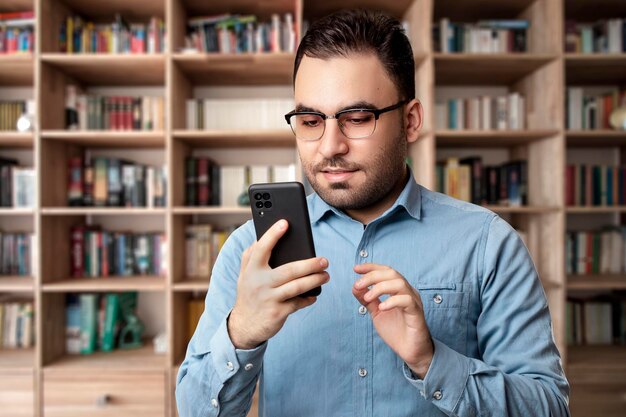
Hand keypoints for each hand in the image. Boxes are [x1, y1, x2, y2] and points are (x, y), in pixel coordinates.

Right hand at [228, 219, 329, 349]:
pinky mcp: (277, 313)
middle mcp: (259, 283)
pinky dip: (308, 298)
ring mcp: (269, 298)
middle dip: (310, 264)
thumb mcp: (244, 275)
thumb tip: (260, 238)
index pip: (262, 248)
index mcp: (251, 270)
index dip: (273, 235)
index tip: (285, 223)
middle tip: (324, 260)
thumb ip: (250, 256)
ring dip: (315, 280)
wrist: (244, 326)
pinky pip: (297, 303)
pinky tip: (315, 294)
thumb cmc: (249, 294)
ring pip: (297, 287)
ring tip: (325, 276)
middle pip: (289, 270)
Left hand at [352, 263, 433, 378]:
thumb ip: (368, 300)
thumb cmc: (396, 331)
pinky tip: (381, 307)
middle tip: (358, 285)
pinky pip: (407, 301)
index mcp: (398, 290)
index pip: (386, 271)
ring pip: (399, 283)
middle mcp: (408, 292)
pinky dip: (392, 301)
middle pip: (392, 273)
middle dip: (372, 276)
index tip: (356, 268)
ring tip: (367, 298)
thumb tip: (355, 287)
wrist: (410, 351)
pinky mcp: (417, 313)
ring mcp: (414, 301)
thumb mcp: (377, 313)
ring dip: (380, 287)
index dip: (371, 267)